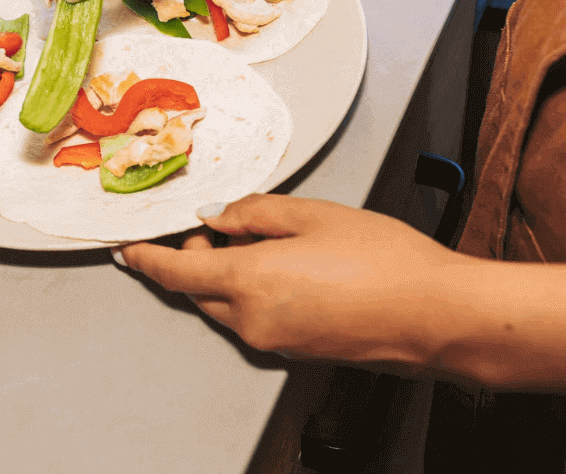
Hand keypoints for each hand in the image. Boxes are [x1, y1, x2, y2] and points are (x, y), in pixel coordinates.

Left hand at [118, 194, 472, 367]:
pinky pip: (253, 318)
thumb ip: (253, 213)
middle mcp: (252, 320)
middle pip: (197, 288)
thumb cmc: (386, 262)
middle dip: (194, 256)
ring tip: (261, 241)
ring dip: (224, 274)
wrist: (439, 316)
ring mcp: (274, 342)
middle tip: (215, 225)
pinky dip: (251, 293)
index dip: (145, 259)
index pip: (174, 272)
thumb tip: (217, 217)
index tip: (126, 249)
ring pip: (225, 304)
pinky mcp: (295, 352)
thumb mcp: (313, 214)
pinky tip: (285, 269)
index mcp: (248, 281)